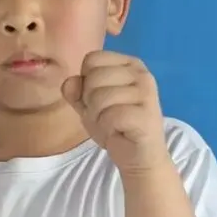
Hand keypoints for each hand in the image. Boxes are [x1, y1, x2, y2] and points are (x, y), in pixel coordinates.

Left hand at [62, 51, 166, 172]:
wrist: (139, 157)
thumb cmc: (116, 127)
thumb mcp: (89, 106)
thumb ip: (76, 91)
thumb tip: (69, 82)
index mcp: (129, 64)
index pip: (92, 58)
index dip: (86, 82)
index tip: (100, 100)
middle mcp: (141, 73)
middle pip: (94, 76)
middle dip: (90, 102)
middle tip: (105, 116)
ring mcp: (146, 93)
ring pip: (99, 96)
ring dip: (97, 118)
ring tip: (111, 125)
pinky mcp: (146, 115)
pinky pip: (110, 116)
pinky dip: (106, 129)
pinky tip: (119, 133)